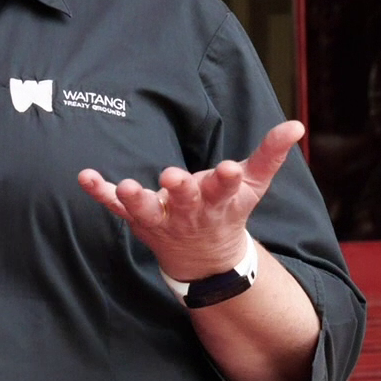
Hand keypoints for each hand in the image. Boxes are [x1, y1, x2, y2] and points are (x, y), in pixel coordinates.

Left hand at [77, 120, 303, 282]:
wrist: (204, 257)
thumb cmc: (227, 209)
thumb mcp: (253, 184)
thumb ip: (270, 153)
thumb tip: (296, 124)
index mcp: (218, 199)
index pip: (225, 188)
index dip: (225, 179)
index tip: (227, 169)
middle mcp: (189, 210)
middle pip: (184, 200)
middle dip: (180, 190)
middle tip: (172, 178)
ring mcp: (161, 217)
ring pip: (146, 210)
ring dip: (135, 198)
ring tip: (124, 187)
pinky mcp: (137, 218)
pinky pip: (115, 208)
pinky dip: (99, 193)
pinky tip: (85, 177)